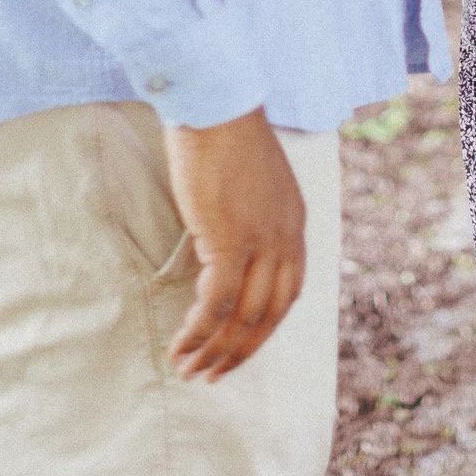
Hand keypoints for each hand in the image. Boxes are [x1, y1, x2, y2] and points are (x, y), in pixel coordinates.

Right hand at [163, 108, 307, 380]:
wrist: (215, 101)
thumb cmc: (222, 132)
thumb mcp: (248, 183)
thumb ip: (246, 217)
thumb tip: (217, 247)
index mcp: (294, 223)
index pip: (288, 292)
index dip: (263, 327)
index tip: (238, 348)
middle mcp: (286, 237)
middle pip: (270, 314)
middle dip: (241, 350)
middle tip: (213, 374)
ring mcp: (261, 241)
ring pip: (243, 316)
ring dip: (215, 349)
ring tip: (189, 370)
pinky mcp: (230, 240)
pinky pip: (216, 302)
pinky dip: (199, 330)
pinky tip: (180, 345)